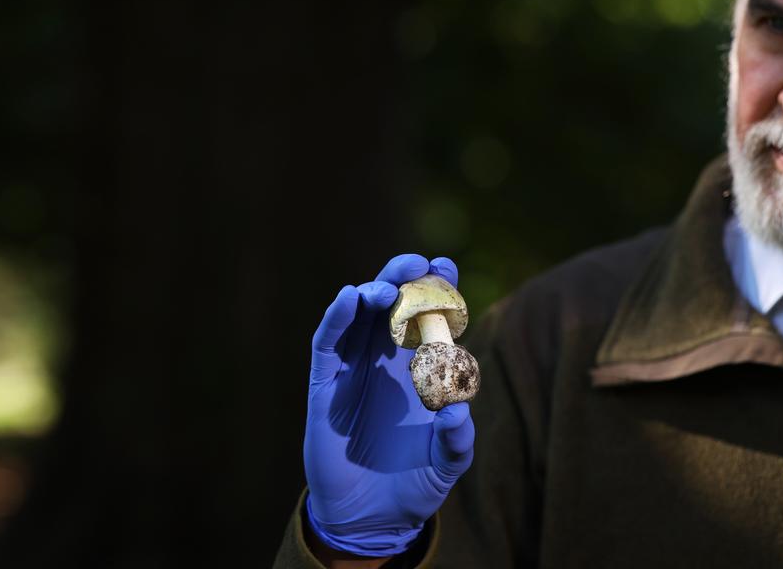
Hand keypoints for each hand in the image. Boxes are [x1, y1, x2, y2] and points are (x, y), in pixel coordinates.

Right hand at [303, 254, 475, 556]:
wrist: (373, 518)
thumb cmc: (414, 483)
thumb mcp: (447, 463)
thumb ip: (457, 439)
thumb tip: (456, 410)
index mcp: (419, 367)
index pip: (427, 315)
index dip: (436, 286)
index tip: (447, 265)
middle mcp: (384, 360)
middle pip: (391, 304)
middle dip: (403, 278)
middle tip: (418, 264)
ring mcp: (353, 370)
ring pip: (357, 316)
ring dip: (370, 293)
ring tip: (386, 289)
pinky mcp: (325, 386)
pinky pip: (327, 343)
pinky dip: (336, 317)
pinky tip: (348, 298)